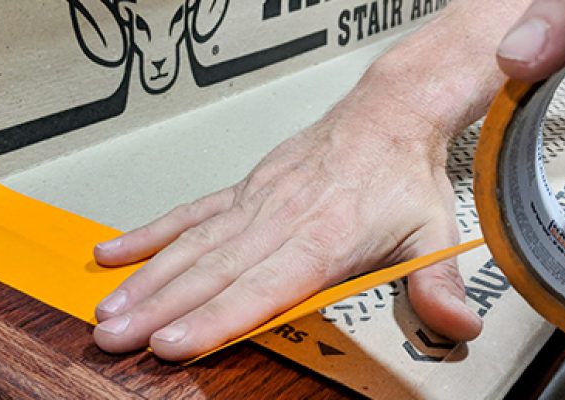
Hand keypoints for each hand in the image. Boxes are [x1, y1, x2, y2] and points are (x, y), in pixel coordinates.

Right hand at [89, 77, 481, 360]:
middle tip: (116, 337)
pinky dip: (149, 235)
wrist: (386, 115)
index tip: (175, 341)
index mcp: (323, 238)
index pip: (262, 285)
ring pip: (190, 245)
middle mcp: (279, 220)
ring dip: (145, 280)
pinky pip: (189, 214)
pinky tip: (114, 254)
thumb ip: (437, 286)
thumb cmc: (400, 177)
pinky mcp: (242, 192)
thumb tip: (458, 326)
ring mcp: (254, 204)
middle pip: (212, 270)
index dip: (216, 316)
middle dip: (159, 308)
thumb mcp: (432, 234)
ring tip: (106, 310)